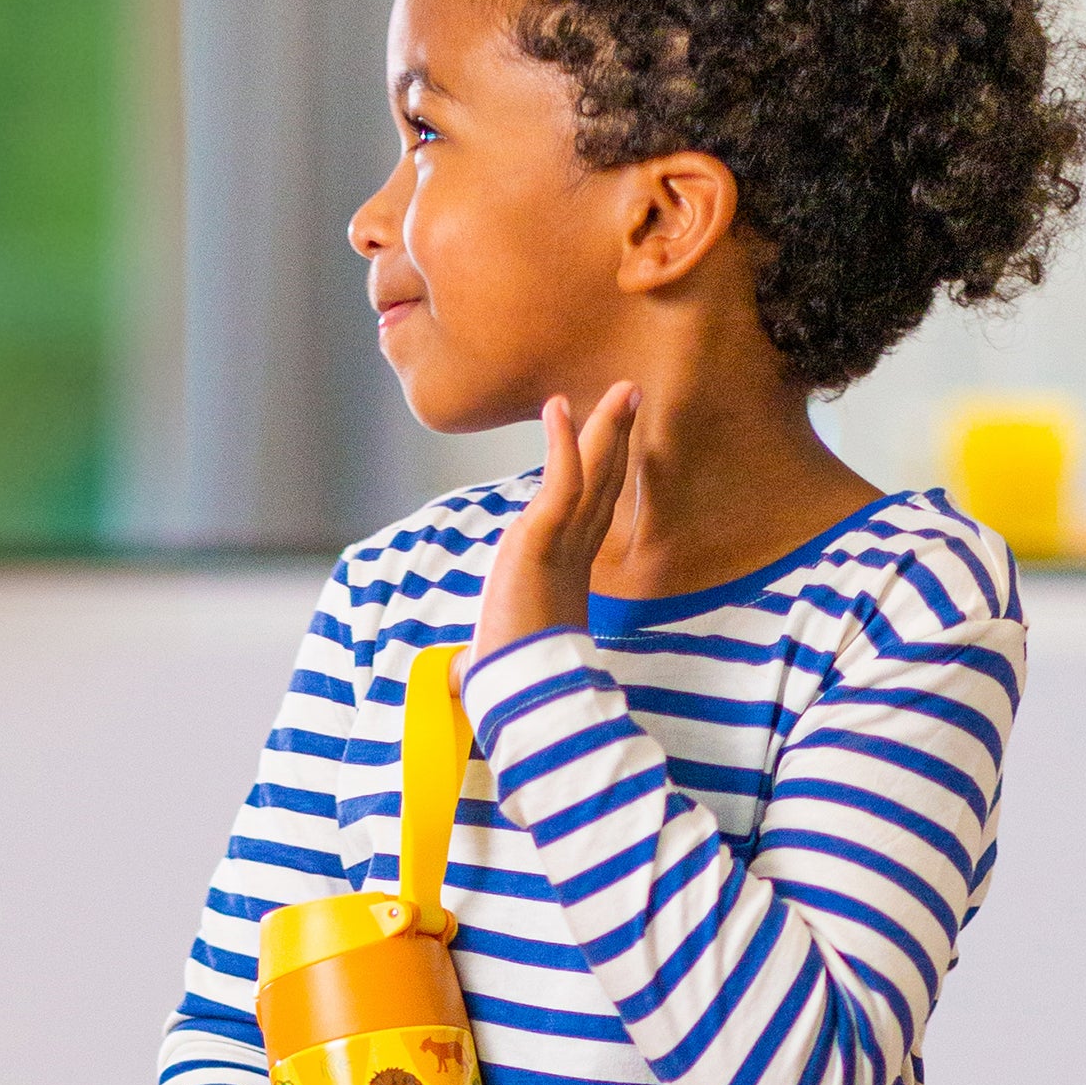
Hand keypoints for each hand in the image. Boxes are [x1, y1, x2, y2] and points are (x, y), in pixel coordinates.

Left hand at [472, 380, 639, 665]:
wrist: (519, 694)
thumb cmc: (511, 681)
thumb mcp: (494, 653)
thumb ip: (478, 656)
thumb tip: (455, 678)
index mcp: (567, 570)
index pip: (591, 509)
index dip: (603, 471)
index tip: (612, 441)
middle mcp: (572, 553)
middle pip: (603, 483)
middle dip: (617, 438)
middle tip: (631, 396)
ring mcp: (561, 545)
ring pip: (593, 476)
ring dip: (607, 429)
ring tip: (623, 390)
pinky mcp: (542, 543)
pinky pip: (562, 485)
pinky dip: (561, 445)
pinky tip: (559, 408)